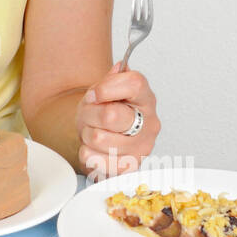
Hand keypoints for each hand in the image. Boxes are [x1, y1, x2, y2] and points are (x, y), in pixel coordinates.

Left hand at [75, 62, 160, 180]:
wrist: (100, 138)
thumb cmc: (103, 111)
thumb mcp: (104, 90)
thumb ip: (111, 79)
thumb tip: (119, 69)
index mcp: (146, 98)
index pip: (134, 83)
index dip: (106, 88)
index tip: (94, 94)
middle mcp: (150, 123)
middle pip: (111, 115)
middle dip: (90, 114)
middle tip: (90, 116)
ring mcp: (142, 148)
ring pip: (98, 137)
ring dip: (86, 133)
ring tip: (93, 131)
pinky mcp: (128, 168)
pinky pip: (93, 158)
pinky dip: (86, 152)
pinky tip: (95, 149)